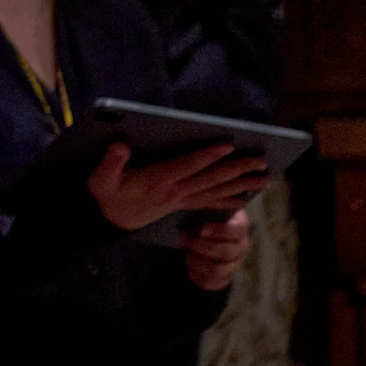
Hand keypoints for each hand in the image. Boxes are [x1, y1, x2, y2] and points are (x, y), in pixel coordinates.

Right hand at [86, 142, 268, 232]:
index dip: (207, 156)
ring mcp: (180, 199)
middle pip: (210, 179)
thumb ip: (110, 163)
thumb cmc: (107, 194)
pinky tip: (245, 199)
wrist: (110, 221)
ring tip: (265, 178)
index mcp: (157, 180)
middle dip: (236, 169)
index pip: (187, 166)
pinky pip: (209, 203)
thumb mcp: (101, 179)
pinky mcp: (181, 205)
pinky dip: (228, 201)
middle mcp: (174, 191)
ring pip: (216, 190)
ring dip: (241, 184)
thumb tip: (120, 144)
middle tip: (261, 161)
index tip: (228, 145)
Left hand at [179, 205, 250, 290]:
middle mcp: (240, 247)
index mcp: (240, 226)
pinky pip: (212, 283)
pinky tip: (188, 265)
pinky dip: (198, 275)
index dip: (220, 231)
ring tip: (185, 252)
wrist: (198, 231)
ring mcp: (234, 264)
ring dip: (199, 262)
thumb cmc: (203, 214)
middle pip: (227, 252)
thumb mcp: (205, 206)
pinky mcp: (223, 278)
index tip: (201, 229)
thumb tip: (196, 196)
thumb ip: (206, 204)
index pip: (237, 230)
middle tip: (182, 237)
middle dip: (202, 246)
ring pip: (220, 270)